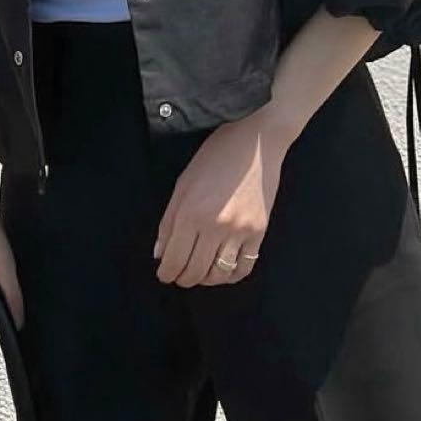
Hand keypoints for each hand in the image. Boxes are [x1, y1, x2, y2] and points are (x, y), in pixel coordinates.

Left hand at [153, 107, 291, 287]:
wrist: (254, 141)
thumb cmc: (214, 157)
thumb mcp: (183, 184)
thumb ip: (169, 221)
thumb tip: (160, 254)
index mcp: (191, 213)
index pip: (174, 260)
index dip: (166, 272)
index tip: (165, 274)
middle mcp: (215, 227)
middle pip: (196, 272)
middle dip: (184, 278)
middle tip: (180, 275)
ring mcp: (240, 231)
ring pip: (220, 275)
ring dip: (206, 279)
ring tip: (200, 272)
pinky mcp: (260, 232)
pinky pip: (244, 268)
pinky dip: (231, 275)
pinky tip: (223, 269)